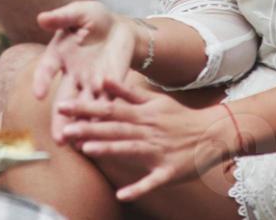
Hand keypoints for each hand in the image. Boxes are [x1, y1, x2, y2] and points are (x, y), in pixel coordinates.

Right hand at [32, 1, 138, 141]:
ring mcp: (92, 83)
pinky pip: (107, 104)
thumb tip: (42, 18)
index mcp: (60, 55)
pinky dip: (103, 118)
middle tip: (58, 138)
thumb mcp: (80, 13)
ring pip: (85, 108)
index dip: (41, 81)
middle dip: (61, 119)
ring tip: (77, 144)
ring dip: (82, 125)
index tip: (38, 94)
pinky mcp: (111, 86)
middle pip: (65, 99)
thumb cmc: (95, 18)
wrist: (120, 27)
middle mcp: (73, 74)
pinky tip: (102, 133)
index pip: (47, 69)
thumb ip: (63, 17)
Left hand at [57, 77, 234, 200]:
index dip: (85, 108)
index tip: (62, 106)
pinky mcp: (168, 171)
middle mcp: (148, 131)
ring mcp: (158, 151)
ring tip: (87, 149)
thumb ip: (127, 92)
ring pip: (130, 149)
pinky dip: (137, 188)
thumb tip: (103, 79)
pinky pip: (151, 181)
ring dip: (109, 149)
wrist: (213, 132)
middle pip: (115, 128)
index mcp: (142, 114)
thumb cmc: (180, 116)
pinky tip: (121, 196)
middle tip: (65, 128)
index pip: (109, 109)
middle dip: (89, 127)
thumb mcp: (154, 100)